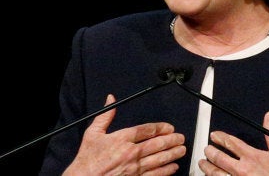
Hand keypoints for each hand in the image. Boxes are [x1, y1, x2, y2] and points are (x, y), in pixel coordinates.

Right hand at [63, 94, 185, 175]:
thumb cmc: (87, 159)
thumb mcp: (92, 133)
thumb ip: (105, 116)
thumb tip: (111, 100)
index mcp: (121, 139)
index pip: (146, 130)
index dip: (160, 128)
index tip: (169, 127)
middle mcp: (130, 153)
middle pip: (157, 144)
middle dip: (172, 140)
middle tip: (181, 138)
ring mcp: (134, 168)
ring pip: (159, 159)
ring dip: (172, 154)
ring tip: (182, 150)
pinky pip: (155, 175)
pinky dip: (166, 171)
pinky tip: (173, 167)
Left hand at [198, 111, 268, 175]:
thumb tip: (268, 115)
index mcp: (252, 156)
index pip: (230, 143)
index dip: (219, 137)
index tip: (214, 135)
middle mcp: (242, 169)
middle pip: (218, 157)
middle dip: (210, 152)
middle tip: (206, 149)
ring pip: (215, 173)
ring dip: (207, 167)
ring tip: (203, 163)